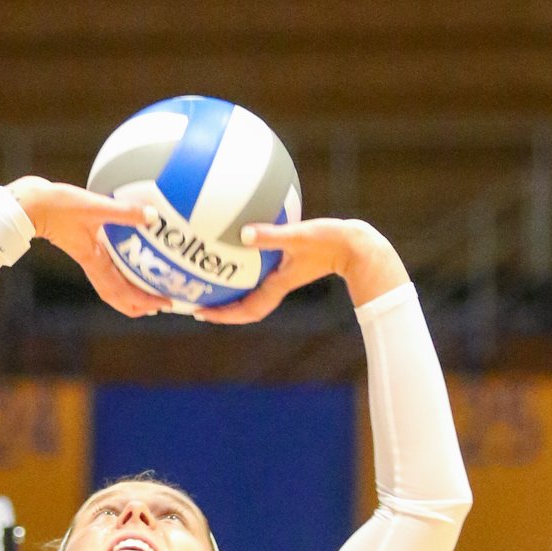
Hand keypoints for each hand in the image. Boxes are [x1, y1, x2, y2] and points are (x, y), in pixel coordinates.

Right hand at [7, 176, 169, 317]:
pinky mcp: (86, 250)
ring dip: (130, 296)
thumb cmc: (58, 205)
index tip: (164, 304)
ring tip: (149, 295)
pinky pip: (107, 272)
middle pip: (117, 298)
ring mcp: (88, 260)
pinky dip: (121, 278)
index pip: (123, 291)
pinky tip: (131, 267)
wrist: (29, 205)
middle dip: (139, 306)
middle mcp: (93, 265)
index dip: (145, 301)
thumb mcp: (93, 206)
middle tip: (162, 306)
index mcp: (95, 261)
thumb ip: (124, 211)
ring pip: (111, 288)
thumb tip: (154, 216)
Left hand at [193, 218, 408, 324]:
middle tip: (194, 302)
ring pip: (250, 290)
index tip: (200, 313)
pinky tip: (234, 249)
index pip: (246, 309)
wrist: (358, 244)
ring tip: (206, 282)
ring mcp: (281, 277)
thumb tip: (244, 234)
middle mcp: (276, 285)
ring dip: (229, 290)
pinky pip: (259, 271)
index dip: (223, 315)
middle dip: (219, 307)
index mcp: (277, 286)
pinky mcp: (286, 265)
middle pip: (243, 305)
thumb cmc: (332, 240)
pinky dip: (244, 267)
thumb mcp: (300, 236)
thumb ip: (272, 236)